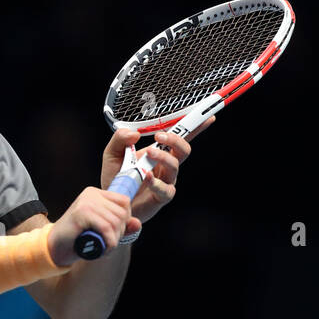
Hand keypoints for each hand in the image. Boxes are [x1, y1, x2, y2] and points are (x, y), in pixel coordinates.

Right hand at [47, 186, 139, 264]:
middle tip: (108, 242)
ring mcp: (86, 202)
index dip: (126, 219)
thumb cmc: (78, 239)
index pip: (124, 201)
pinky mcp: (82, 213)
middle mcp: (91, 194)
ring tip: (104, 247)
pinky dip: (109, 242)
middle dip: (120, 232)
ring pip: (116, 222)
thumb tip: (137, 223)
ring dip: (114, 240)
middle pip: (122, 212)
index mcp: (95, 194)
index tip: (115, 232)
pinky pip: (106, 228)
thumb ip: (121, 226)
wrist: (54, 247)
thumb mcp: (103, 231)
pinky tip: (103, 249)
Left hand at [99, 117, 214, 223]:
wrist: (112, 201)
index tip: (206, 118)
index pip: (180, 138)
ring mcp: (165, 181)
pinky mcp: (161, 197)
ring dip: (163, 157)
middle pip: (184, 150)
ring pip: (174, 166)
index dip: (195, 128)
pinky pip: (164, 189)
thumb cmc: (116, 177)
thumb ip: (120, 139)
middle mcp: (166, 166)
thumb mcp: (112, 153)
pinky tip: (146, 176)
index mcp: (159, 152)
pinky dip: (155, 182)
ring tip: (149, 153)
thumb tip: (134, 133)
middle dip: (176, 140)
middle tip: (159, 136)